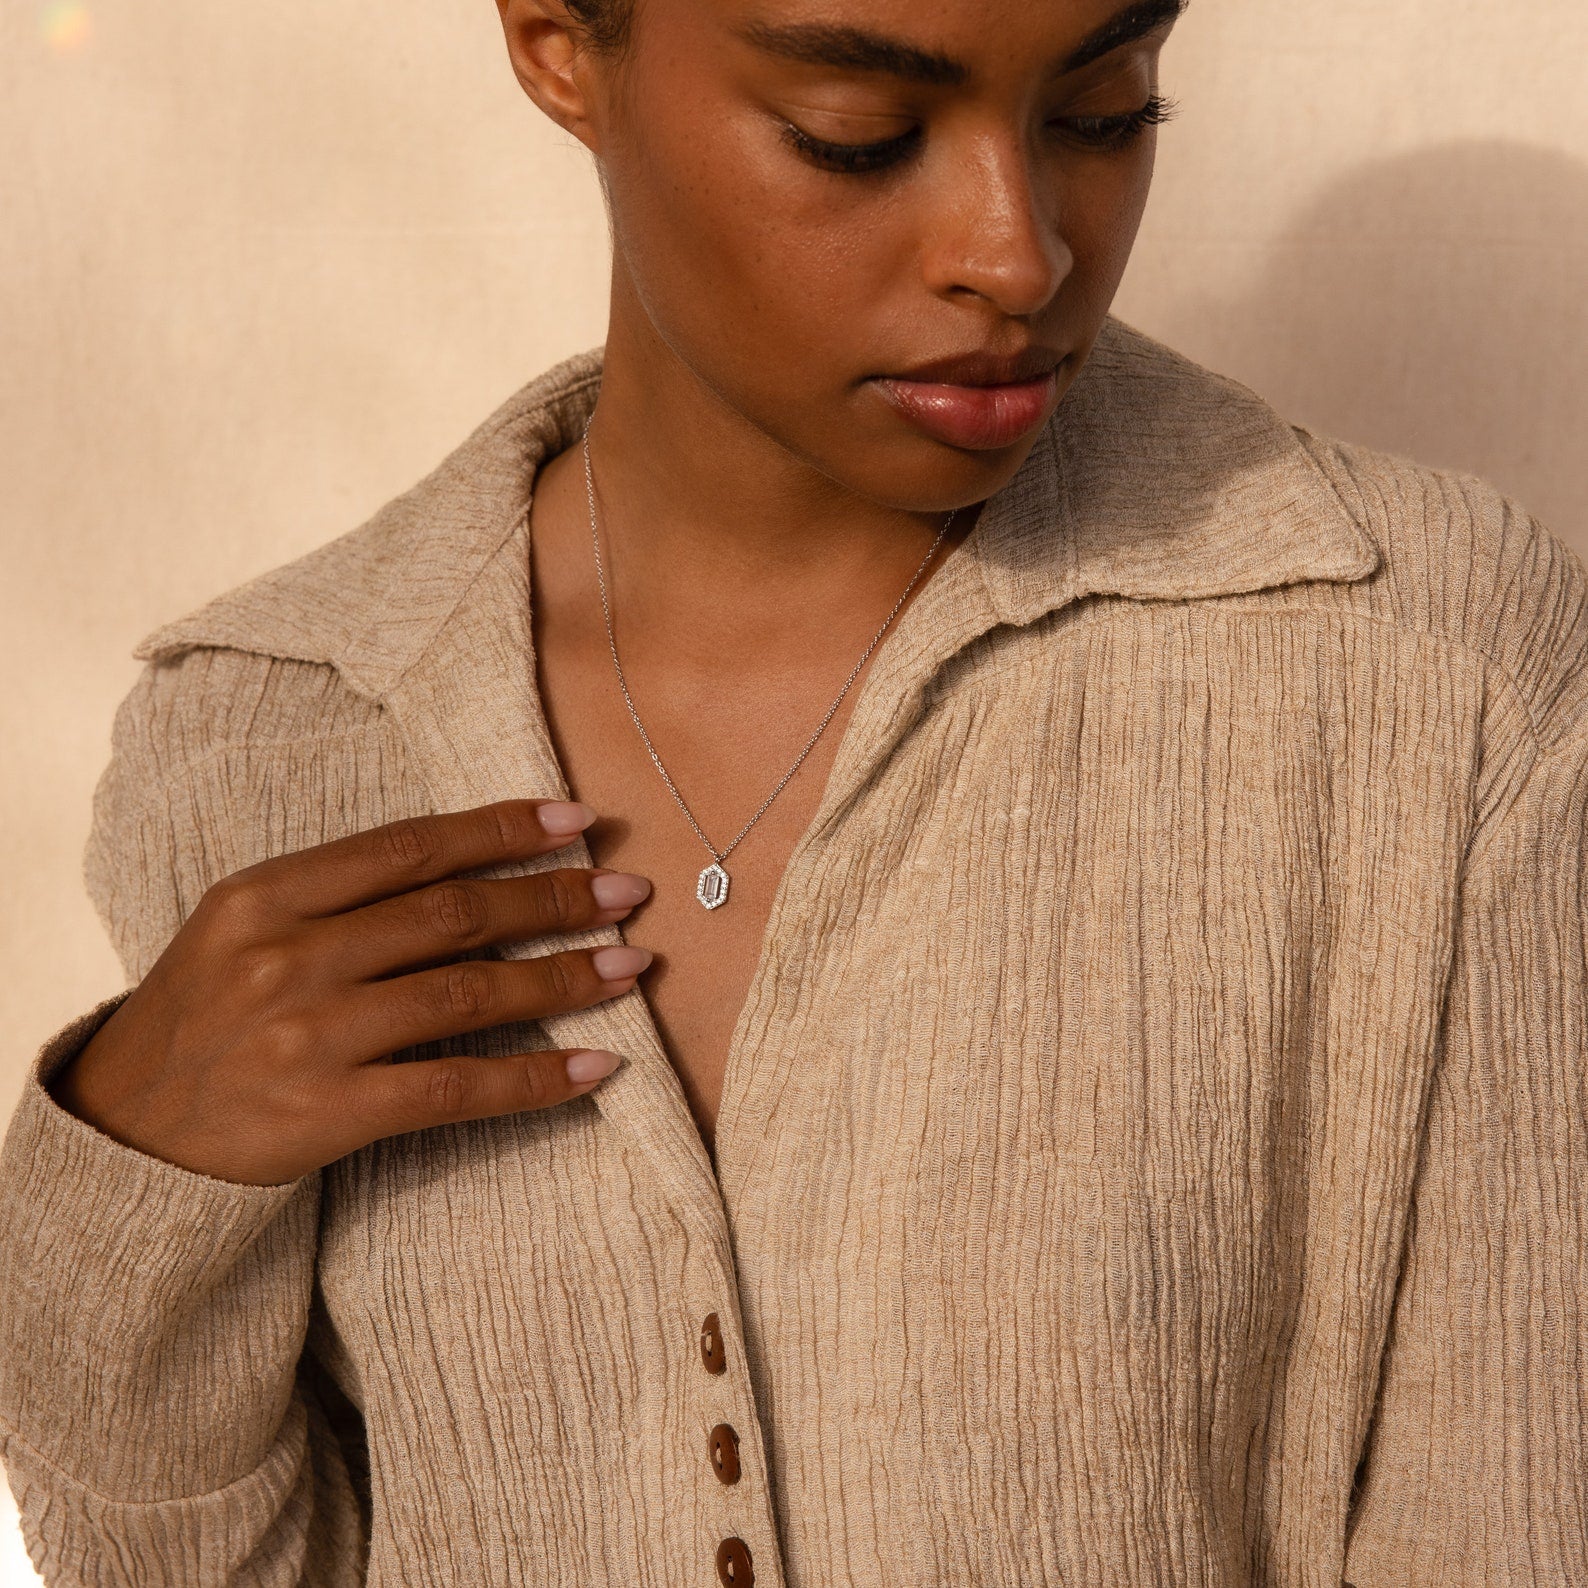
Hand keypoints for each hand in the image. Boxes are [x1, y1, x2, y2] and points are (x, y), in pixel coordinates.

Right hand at [47, 799, 650, 1185]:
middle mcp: (288, 956)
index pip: (410, 847)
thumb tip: (472, 867)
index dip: (502, 829)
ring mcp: (308, 1037)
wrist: (125, 1132)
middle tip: (629, 893)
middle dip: (553, 899)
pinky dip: (535, 1078)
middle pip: (452, 914)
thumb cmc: (205, 1015)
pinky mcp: (327, 1113)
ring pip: (467, 994)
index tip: (578, 820)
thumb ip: (340, 894)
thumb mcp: (245, 927)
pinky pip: (457, 1088)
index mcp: (266, 894)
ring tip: (630, 967)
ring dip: (562, 978)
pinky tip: (596, 1068)